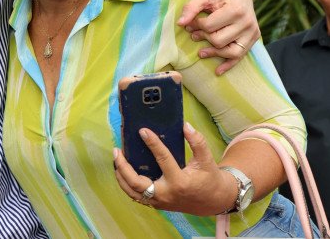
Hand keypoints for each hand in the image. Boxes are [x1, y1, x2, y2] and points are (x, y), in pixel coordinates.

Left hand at [114, 123, 236, 215]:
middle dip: (123, 166)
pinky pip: (136, 196)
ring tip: (116, 159)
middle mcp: (166, 194)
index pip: (162, 160)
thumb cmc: (209, 178)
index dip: (152, 144)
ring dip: (121, 176)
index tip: (142, 131)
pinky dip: (126, 184)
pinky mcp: (156, 204)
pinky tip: (122, 170)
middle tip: (117, 150)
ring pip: (132, 192)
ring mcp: (159, 201)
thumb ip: (198, 143)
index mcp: (179, 182)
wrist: (212, 202)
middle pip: (136, 182)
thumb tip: (185, 125)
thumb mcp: (207, 160)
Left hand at [177, 0, 260, 74]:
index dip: (197, 25)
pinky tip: (217, 71)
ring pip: (231, 51)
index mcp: (236, 10)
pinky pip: (241, 56)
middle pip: (219, 40)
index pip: (210, 27)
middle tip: (194, 34)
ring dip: (214, 53)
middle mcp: (247, 23)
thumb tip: (180, 24)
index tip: (192, 22)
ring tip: (200, 53)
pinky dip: (229, 64)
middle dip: (204, 38)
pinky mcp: (253, 38)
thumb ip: (191, 8)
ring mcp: (252, 32)